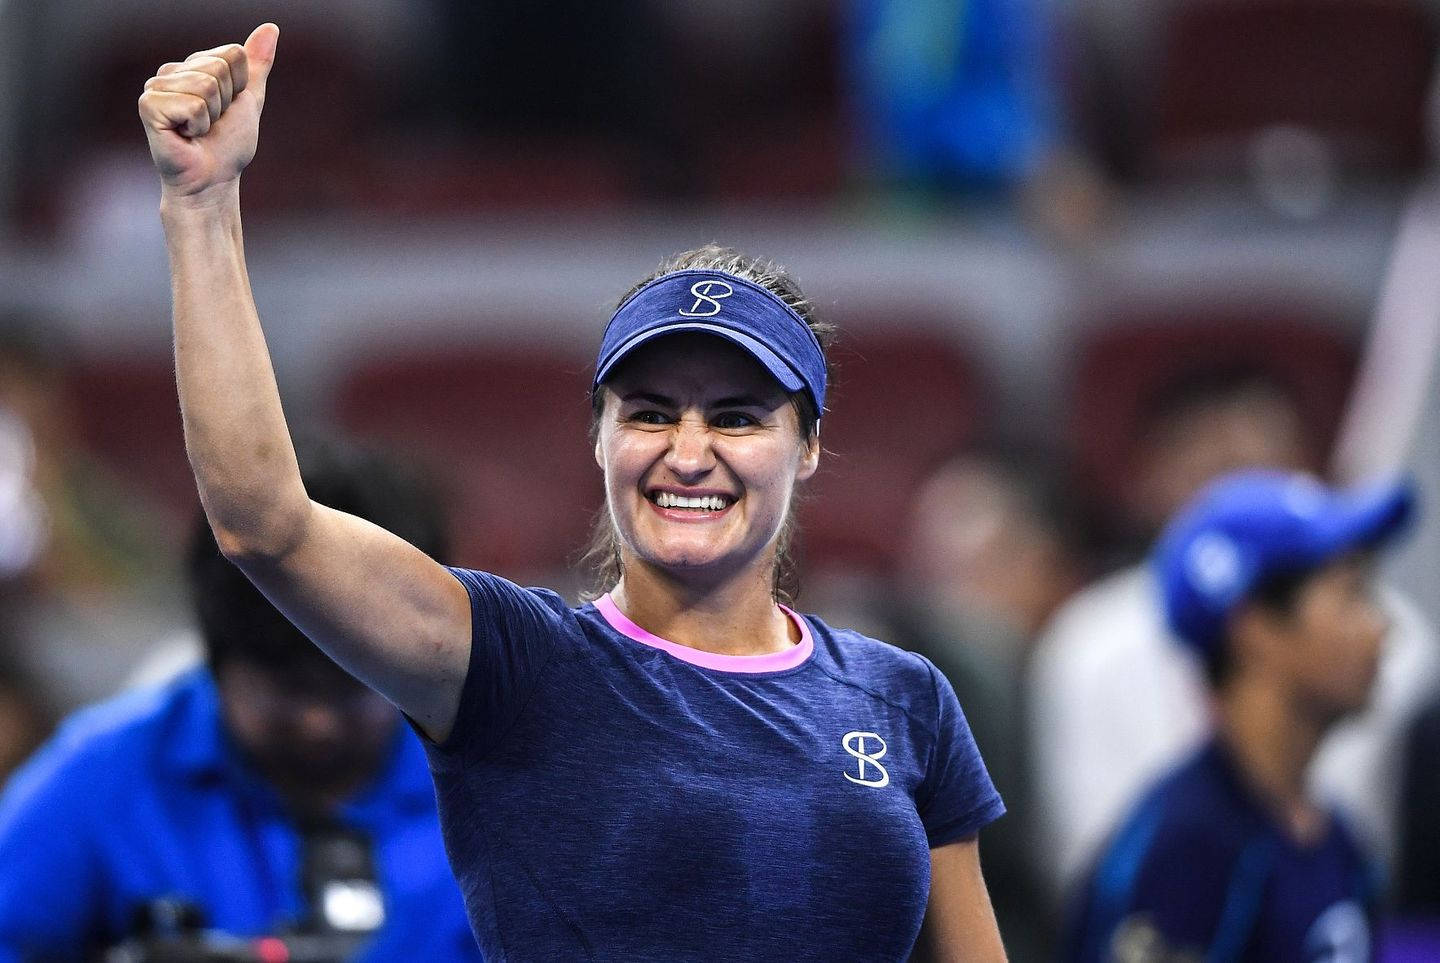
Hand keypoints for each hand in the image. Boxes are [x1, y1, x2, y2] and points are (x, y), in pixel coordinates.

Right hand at [138, 23, 278, 198]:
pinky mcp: (148, 105)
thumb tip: (271, 27)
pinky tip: (185, 136)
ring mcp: (156, 87)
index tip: (227, 110)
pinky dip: (198, 126)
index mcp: (192, 65)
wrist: (213, 179)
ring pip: (206, 85)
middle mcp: (171, 71)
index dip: (239, 87)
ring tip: (198, 131)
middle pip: (219, 67)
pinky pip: (192, 105)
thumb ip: (257, 64)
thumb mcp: (249, 99)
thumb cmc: (228, 144)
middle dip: (226, 102)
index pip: (232, 54)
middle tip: (212, 124)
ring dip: (212, 116)